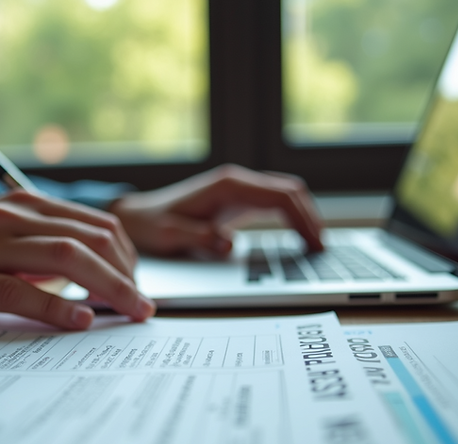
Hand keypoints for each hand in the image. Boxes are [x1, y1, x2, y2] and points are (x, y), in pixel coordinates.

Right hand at [0, 191, 154, 328]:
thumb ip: (35, 249)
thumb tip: (88, 278)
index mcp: (18, 205)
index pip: (94, 225)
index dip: (126, 258)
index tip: (138, 287)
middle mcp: (5, 218)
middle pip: (88, 241)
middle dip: (127, 276)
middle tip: (145, 308)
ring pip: (63, 259)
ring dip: (107, 289)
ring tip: (130, 313)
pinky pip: (18, 291)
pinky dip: (56, 306)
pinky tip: (79, 320)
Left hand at [110, 164, 323, 255]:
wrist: (135, 216)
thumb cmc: (151, 226)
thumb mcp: (171, 235)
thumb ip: (202, 238)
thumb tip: (230, 245)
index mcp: (227, 186)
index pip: (280, 197)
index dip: (302, 220)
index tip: (315, 243)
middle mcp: (236, 182)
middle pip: (289, 192)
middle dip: (310, 217)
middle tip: (322, 248)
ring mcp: (237, 189)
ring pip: (284, 195)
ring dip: (303, 216)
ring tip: (315, 245)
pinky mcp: (235, 200)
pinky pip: (272, 204)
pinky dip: (290, 217)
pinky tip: (297, 236)